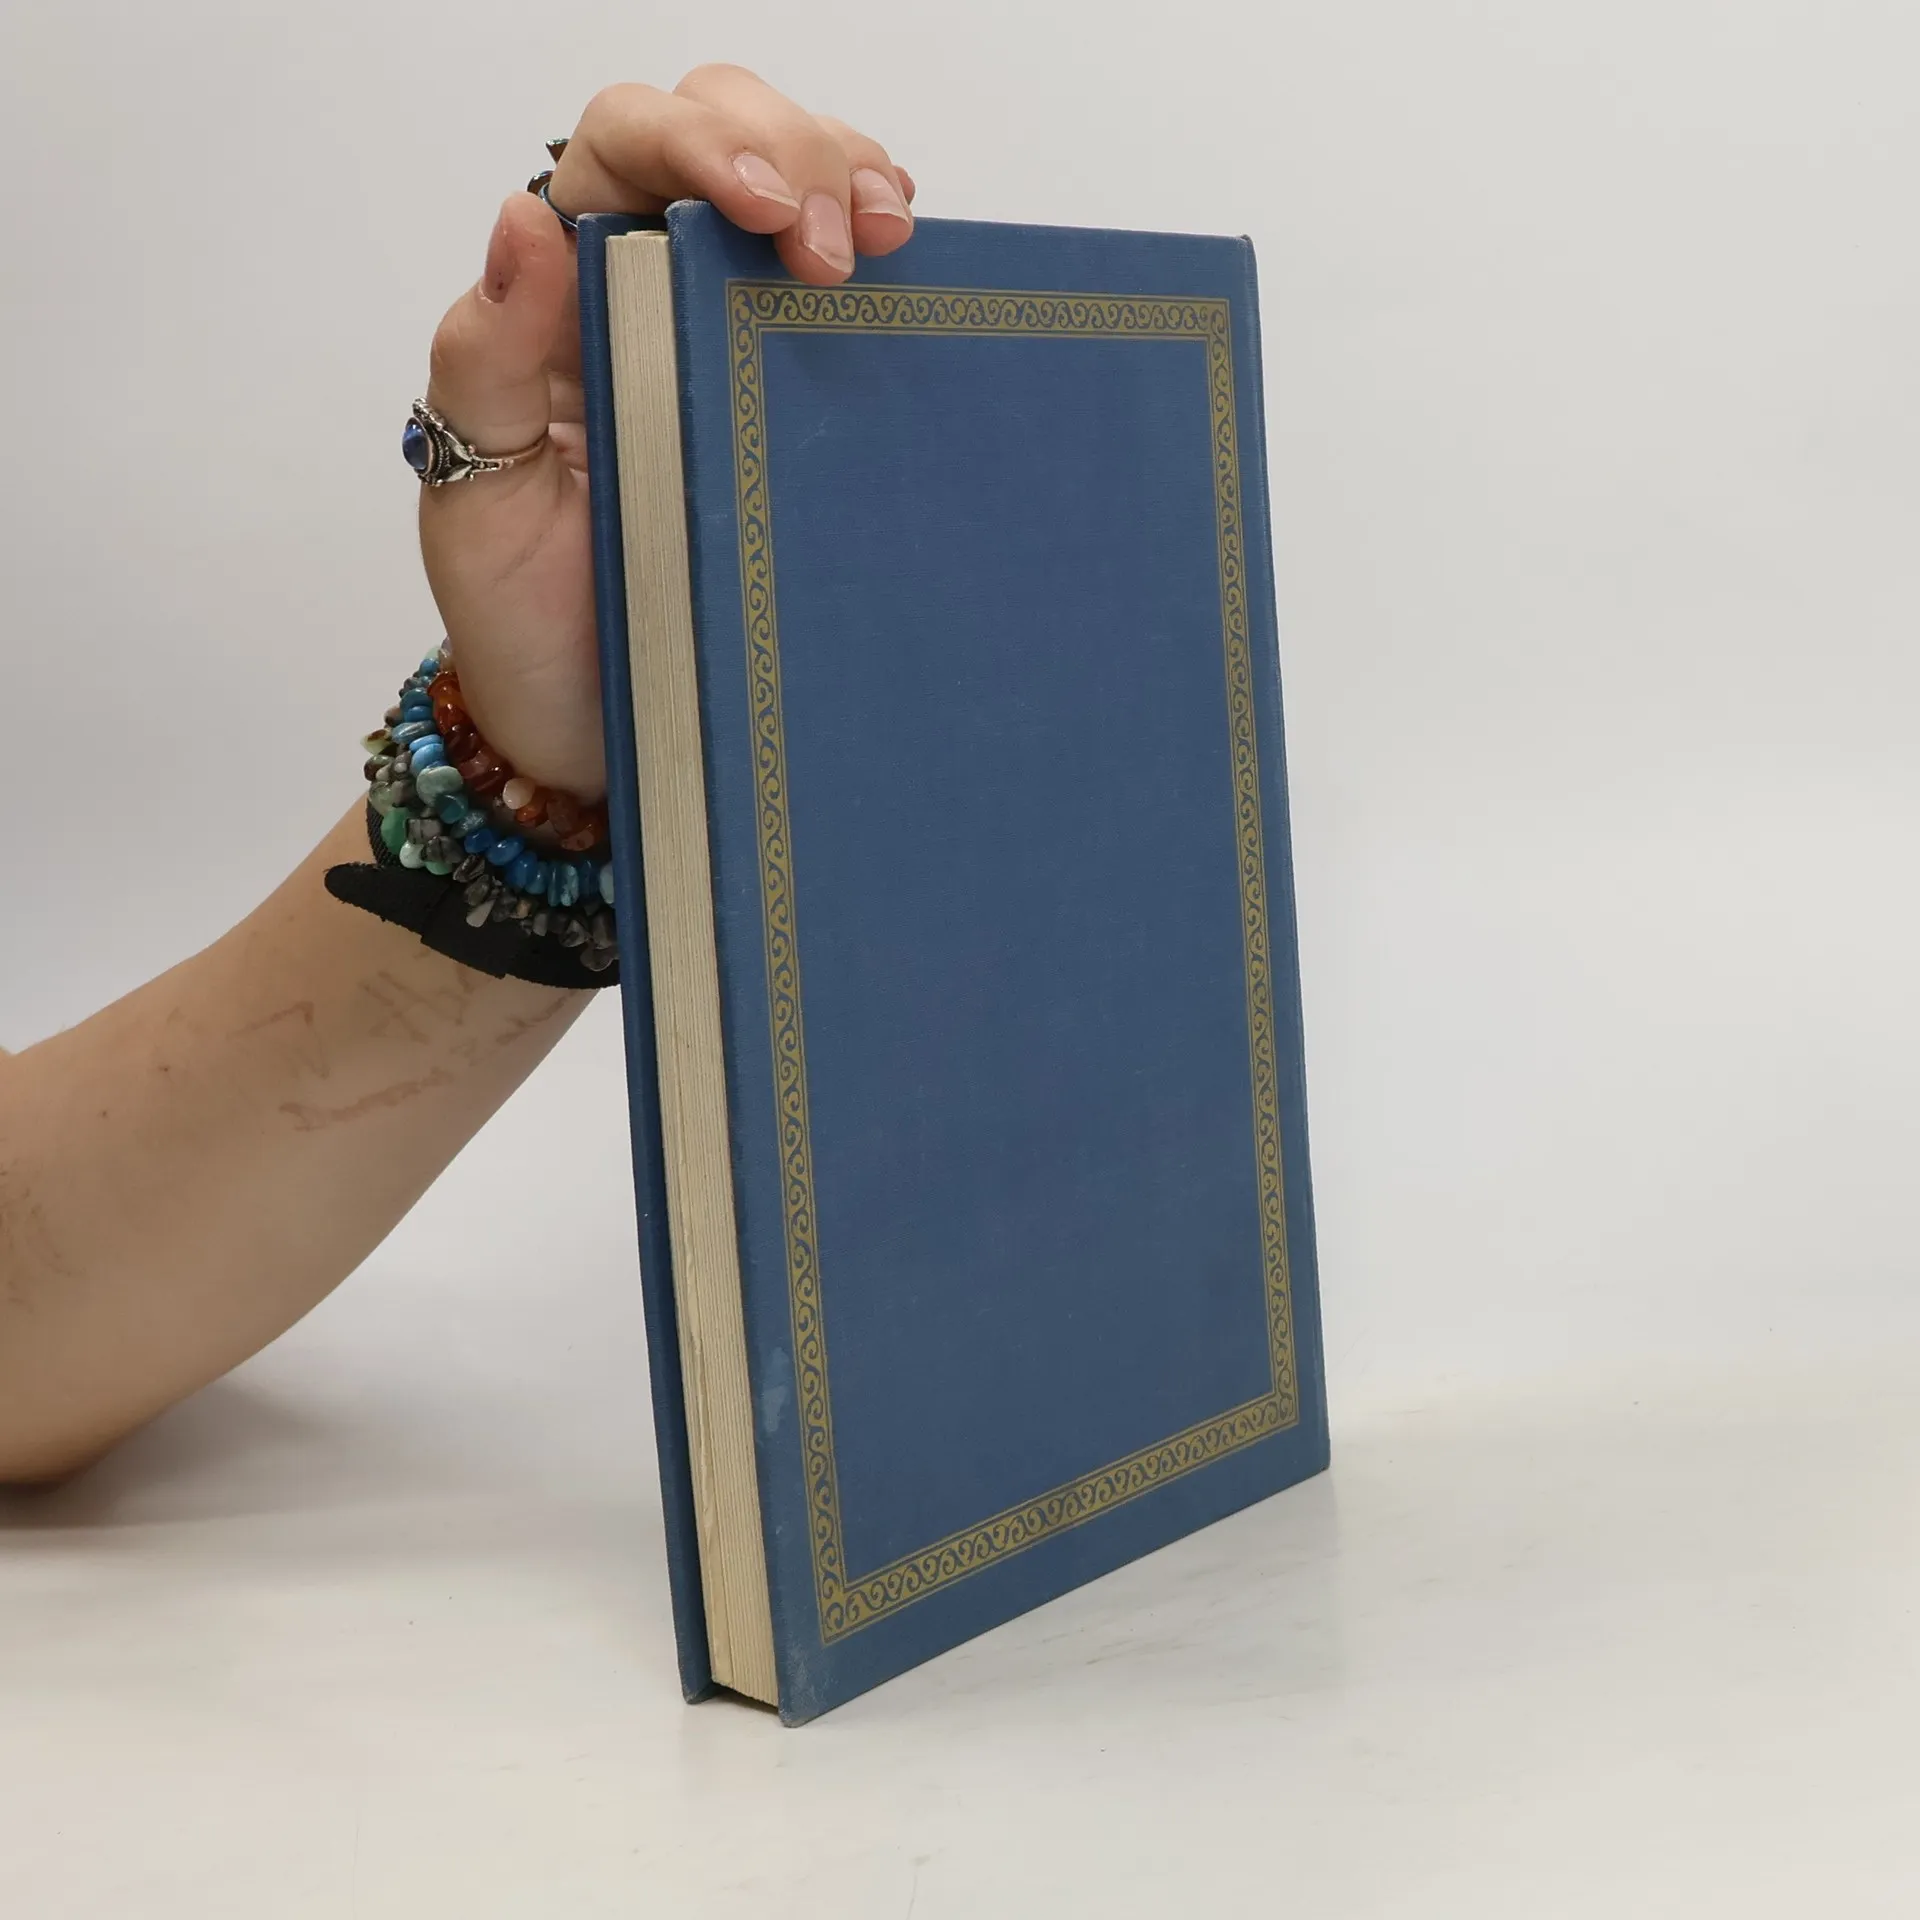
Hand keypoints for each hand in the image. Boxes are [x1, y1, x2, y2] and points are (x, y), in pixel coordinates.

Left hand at [415, 67, 916, 800]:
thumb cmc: (527, 629)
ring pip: (791, 185)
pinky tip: (906, 262)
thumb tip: (523, 220)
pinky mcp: (786, 400)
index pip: (624, 152)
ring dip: (849, 182)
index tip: (764, 213)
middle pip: (720, 134)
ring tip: (890, 236)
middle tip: (840, 251)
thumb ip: (484, 365)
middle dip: (794, 156)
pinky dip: (882, 253)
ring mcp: (722, 340)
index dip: (699, 145)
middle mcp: (640, 294)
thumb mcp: (480, 505)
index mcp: (557, 301)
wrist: (590, 736)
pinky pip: (835, 291)